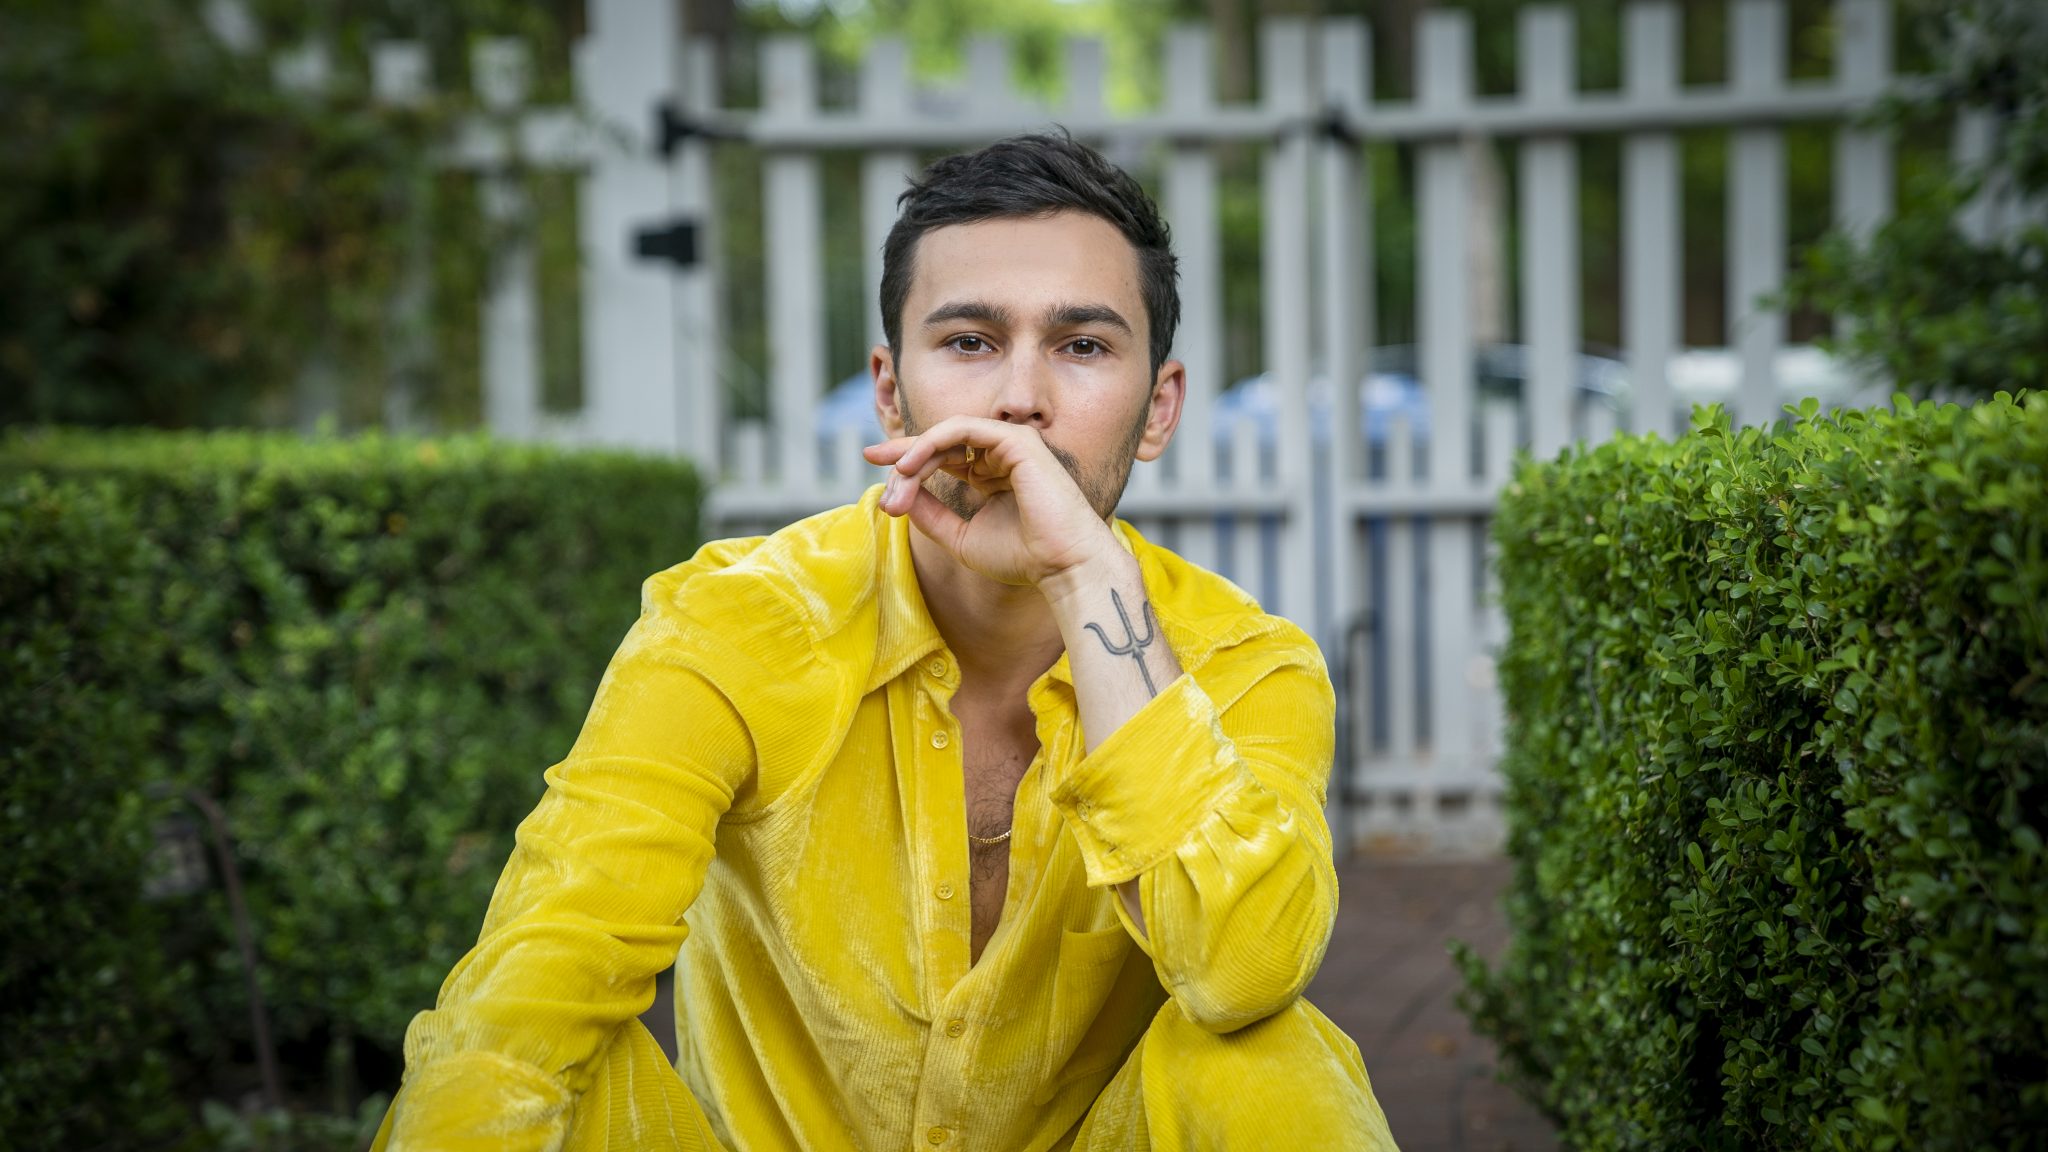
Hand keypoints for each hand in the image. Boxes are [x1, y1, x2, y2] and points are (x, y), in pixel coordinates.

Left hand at [863, 417, 1117, 588]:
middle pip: (938, 444)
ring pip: (946, 436)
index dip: (907, 460)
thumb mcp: (960, 537)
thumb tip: (899, 497)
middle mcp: (1001, 454)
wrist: (1062, 567)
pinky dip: (932, 442)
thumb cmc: (1023, 558)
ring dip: (915, 456)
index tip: (874, 466)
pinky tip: (912, 464)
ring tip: (897, 480)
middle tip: (883, 482)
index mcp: (992, 473)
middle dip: (904, 461)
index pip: (942, 456)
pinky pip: (963, 428)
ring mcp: (1010, 444)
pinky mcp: (1016, 440)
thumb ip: (931, 515)